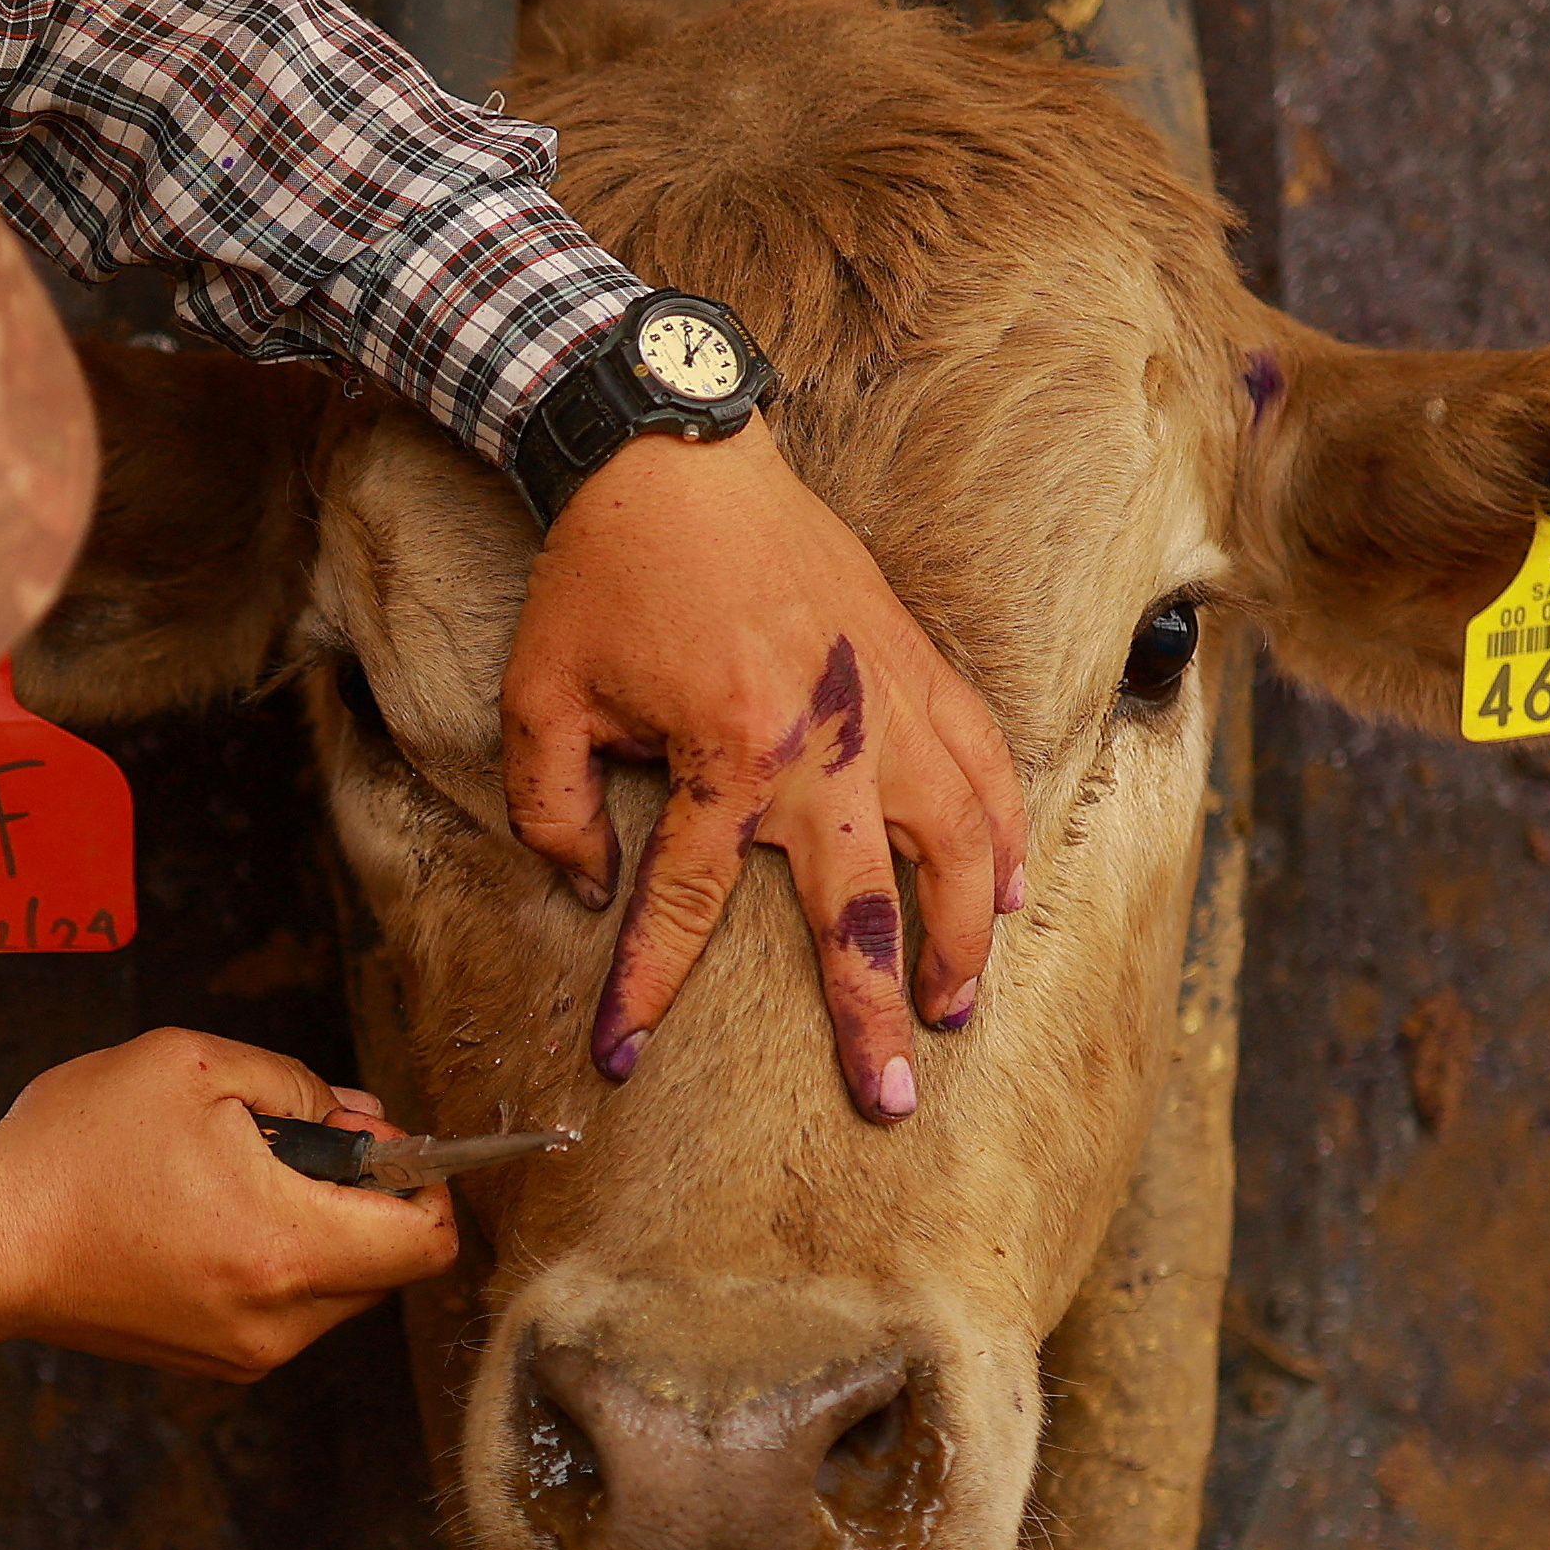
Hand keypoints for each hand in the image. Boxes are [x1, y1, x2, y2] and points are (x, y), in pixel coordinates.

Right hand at [0, 1029, 456, 1380]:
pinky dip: (278, 1258)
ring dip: (319, 1225)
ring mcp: (246, 1351)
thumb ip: (298, 1085)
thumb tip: (362, 1120)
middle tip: (296, 1137)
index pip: (428, 1242)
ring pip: (340, 1287)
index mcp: (285, 1248)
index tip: (385, 1140)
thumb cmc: (72, 1149)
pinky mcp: (214, 1361)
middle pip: (389, 1264)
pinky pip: (289, 1308)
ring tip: (237, 1171)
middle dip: (366, 1195)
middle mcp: (278, 1319)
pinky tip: (210, 1211)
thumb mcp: (189, 1067)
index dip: (428, 1181)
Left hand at [503, 424, 1025, 1121]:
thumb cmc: (602, 575)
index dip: (648, 984)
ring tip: (957, 1009)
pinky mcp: (914, 659)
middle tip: (889, 1097)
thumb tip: (593, 890)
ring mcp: (884, 700)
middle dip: (874, 1014)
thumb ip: (554, 809)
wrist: (670, 451)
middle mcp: (824, 740)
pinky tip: (1009, 890)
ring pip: (956, 844)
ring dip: (961, 937)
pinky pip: (984, 760)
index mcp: (725, 754)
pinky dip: (1005, 830)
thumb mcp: (540, 699)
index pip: (688, 905)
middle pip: (863, 908)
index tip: (622, 1053)